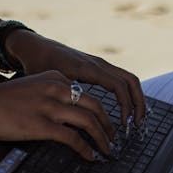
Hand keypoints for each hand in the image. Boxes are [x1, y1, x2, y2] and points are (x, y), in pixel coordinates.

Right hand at [0, 71, 115, 159]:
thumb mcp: (30, 86)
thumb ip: (50, 93)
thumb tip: (68, 111)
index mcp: (54, 77)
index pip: (87, 93)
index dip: (101, 111)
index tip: (105, 123)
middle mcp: (55, 88)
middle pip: (95, 106)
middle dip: (108, 125)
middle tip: (112, 138)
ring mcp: (49, 106)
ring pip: (89, 121)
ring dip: (102, 138)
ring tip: (106, 149)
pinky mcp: (41, 124)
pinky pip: (73, 138)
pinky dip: (86, 148)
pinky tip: (89, 155)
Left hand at [5, 30, 145, 128]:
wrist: (34, 47)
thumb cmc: (38, 65)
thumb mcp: (50, 84)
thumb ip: (64, 99)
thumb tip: (76, 122)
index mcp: (89, 68)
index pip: (119, 86)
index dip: (127, 106)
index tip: (125, 124)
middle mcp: (98, 64)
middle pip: (131, 80)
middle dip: (138, 103)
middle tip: (138, 125)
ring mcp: (99, 64)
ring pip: (128, 79)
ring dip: (135, 98)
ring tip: (134, 120)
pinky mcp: (97, 67)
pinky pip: (120, 78)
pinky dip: (127, 93)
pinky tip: (123, 109)